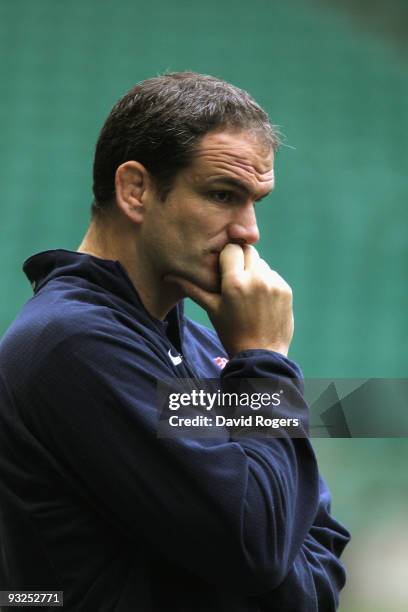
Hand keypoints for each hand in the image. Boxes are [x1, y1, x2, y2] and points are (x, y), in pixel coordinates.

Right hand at [167, 244, 293, 357]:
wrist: (261, 354)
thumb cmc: (231, 332)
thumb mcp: (211, 309)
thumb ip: (192, 288)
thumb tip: (167, 276)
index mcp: (234, 282)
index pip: (232, 249)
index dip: (227, 257)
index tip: (224, 268)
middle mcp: (256, 279)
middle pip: (248, 251)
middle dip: (241, 261)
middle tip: (236, 279)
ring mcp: (273, 284)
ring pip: (261, 264)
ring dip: (254, 272)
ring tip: (248, 293)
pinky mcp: (286, 290)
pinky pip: (273, 276)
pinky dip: (267, 283)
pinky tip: (261, 300)